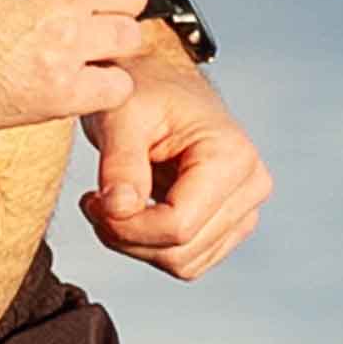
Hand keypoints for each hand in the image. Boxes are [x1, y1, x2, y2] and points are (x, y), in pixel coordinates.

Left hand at [80, 54, 272, 278]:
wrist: (159, 79)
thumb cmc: (142, 89)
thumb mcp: (121, 114)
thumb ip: (120, 163)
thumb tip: (118, 210)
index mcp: (232, 156)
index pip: (178, 225)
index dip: (127, 226)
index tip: (92, 200)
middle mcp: (251, 186)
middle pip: (181, 251)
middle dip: (127, 236)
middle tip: (94, 202)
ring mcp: (244, 209)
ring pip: (184, 263)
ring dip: (137, 244)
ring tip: (110, 203)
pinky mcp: (229, 224)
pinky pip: (187, 260)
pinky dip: (150, 246)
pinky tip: (131, 211)